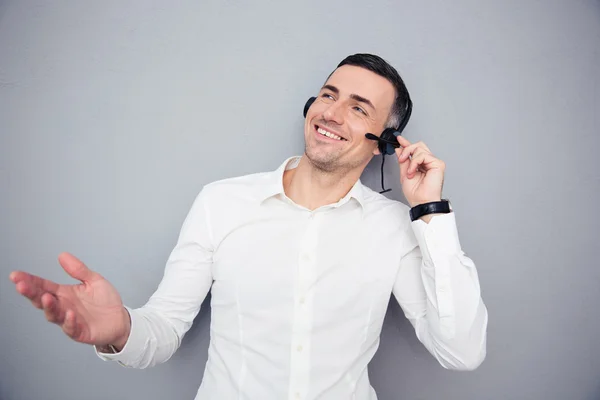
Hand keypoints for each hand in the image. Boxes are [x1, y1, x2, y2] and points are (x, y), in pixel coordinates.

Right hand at [9, 252, 130, 347]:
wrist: (120, 320)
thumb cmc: (105, 301)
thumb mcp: (94, 280)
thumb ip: (78, 270)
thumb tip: (62, 255)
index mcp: (64, 294)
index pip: (43, 286)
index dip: (29, 281)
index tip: (16, 275)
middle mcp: (63, 307)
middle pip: (42, 300)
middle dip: (31, 293)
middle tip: (21, 285)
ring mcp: (70, 320)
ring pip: (54, 315)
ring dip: (49, 307)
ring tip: (46, 297)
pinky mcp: (80, 332)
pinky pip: (71, 328)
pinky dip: (69, 322)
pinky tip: (69, 313)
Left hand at [395, 136, 444, 207]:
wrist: (421, 201)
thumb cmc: (415, 193)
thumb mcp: (404, 173)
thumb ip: (403, 161)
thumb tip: (399, 149)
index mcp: (421, 164)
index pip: (415, 150)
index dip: (406, 143)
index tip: (399, 139)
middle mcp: (428, 162)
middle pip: (418, 145)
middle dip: (407, 149)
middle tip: (401, 159)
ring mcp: (434, 162)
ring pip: (419, 148)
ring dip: (410, 159)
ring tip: (409, 172)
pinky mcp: (438, 164)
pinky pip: (423, 155)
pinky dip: (414, 162)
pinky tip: (413, 172)